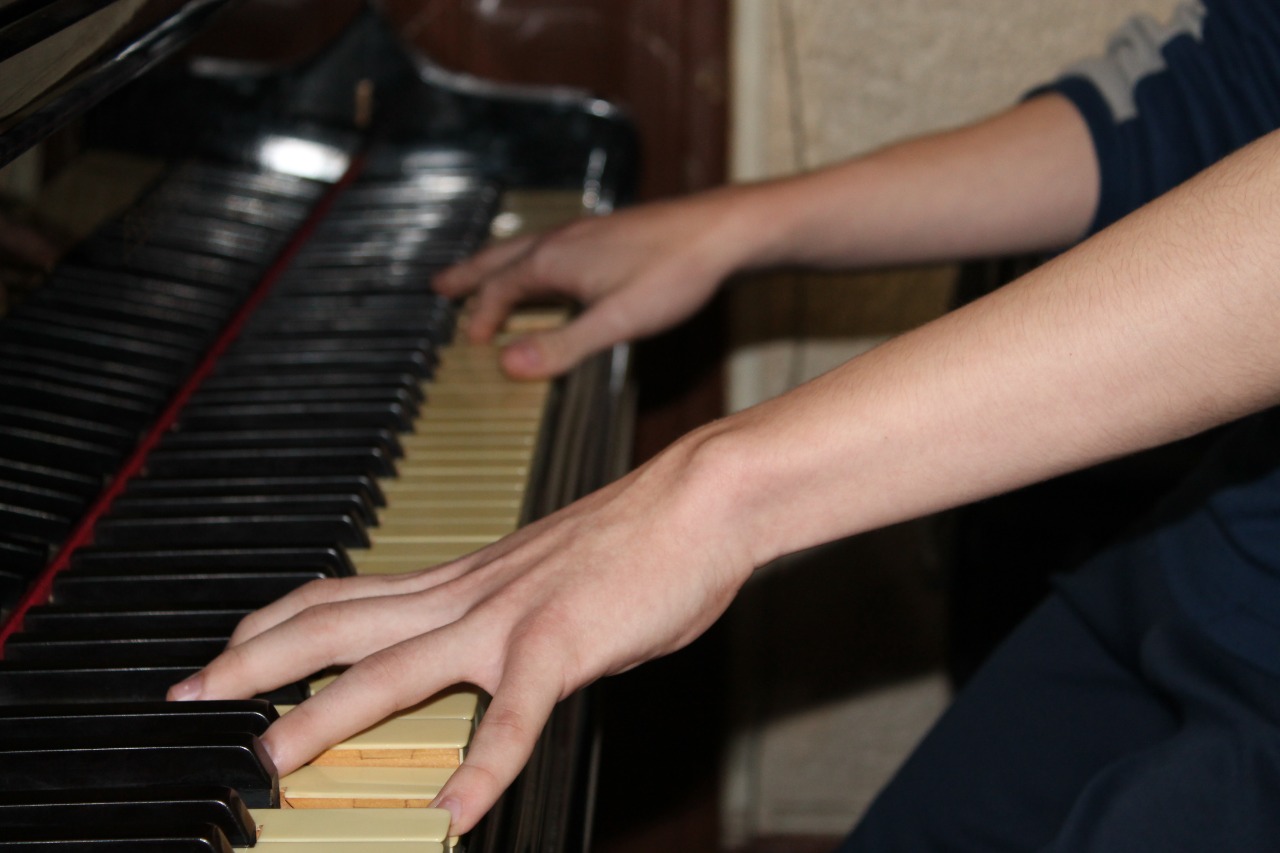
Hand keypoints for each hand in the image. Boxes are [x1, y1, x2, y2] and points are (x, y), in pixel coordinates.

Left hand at [167, 431, 754, 833]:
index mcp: (463, 578)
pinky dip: (484, 765)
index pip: (344, 596)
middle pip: (337, 626)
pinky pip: (514, 716)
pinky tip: (458, 811)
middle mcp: (467, 594)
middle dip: (255, 662)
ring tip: (270, 756)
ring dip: (325, 713)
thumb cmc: (637, 538)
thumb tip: (490, 651)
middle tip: (189, 693)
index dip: (276, 623)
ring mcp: (508, 619)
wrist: (700, 500)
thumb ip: (505, 612)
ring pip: (396, 668)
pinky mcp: (561, 646)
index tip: (227, 650)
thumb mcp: (547, 573)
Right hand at [434, 187, 759, 378]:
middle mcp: (563, 240)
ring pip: (527, 249)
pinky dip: (534, 261)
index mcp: (554, 260)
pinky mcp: (611, 233)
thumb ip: (562, 346)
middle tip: (440, 285)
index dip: (483, 317)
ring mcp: (587, 232)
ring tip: (485, 275)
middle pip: (502, 258)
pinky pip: (554, 247)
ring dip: (499, 265)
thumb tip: (507, 366)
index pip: (500, 290)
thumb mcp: (615, 321)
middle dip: (469, 275)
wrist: (724, 232)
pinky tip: (552, 270)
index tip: (472, 342)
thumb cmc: (675, 274)